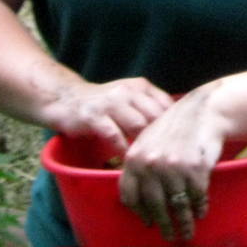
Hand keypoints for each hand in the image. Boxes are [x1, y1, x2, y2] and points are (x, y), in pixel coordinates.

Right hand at [39, 77, 172, 156]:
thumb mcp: (130, 97)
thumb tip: (176, 126)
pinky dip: (123, 149)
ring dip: (144, 144)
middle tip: (166, 156)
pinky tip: (127, 159)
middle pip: (155, 115)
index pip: (167, 104)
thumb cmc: (104, 103)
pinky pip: (114, 135)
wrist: (67, 99)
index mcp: (141, 86)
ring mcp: (110, 103)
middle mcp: (128, 92)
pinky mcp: (94, 117)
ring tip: (149, 160)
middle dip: (162, 137)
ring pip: (137, 124)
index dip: (175, 124)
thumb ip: (150, 107)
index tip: (179, 142)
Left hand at [118, 88, 230, 242]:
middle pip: (154, 205)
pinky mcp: (195, 169)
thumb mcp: (148, 139)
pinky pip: (197, 196)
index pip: (130, 196)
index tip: (148, 221)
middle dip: (163, 224)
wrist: (205, 110)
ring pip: (177, 205)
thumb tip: (134, 196)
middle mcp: (151, 165)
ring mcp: (173, 168)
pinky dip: (200, 207)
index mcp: (134, 158)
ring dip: (183, 223)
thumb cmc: (176, 125)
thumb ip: (138, 164)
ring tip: (186, 234)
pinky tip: (200, 212)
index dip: (139, 212)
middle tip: (169, 235)